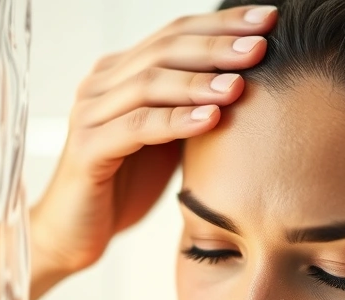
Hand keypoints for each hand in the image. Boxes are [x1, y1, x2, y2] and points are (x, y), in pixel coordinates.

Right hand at [31, 5, 277, 274]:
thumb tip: (251, 81)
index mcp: (120, 73)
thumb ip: (194, 106)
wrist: (76, 234)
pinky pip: (136, 128)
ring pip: (149, 84)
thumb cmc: (126, 185)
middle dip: (216, 45)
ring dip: (199, 81)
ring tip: (239, 84)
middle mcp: (101, 85)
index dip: (220, 24)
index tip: (268, 20)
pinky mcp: (87, 150)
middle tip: (260, 44)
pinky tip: (210, 119)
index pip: (174, 33)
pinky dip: (175, 121)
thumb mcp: (168, 138)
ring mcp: (90, 114)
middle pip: (164, 49)